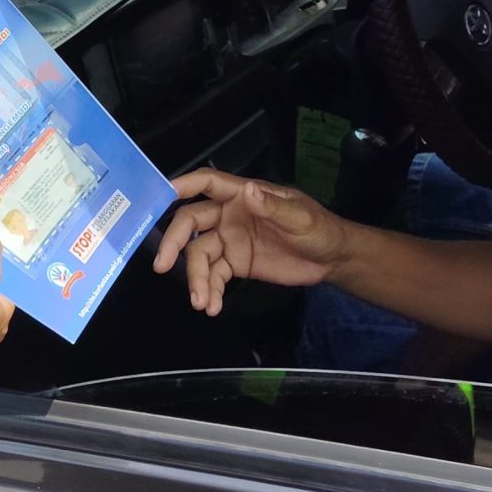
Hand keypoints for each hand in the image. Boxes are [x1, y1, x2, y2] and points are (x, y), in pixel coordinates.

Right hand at [153, 169, 349, 316]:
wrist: (330, 259)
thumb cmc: (318, 228)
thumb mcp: (300, 217)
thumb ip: (273, 207)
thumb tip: (248, 192)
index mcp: (243, 195)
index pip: (208, 184)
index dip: (184, 185)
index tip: (161, 196)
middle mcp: (229, 216)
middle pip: (191, 222)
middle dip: (175, 242)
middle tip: (162, 265)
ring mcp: (230, 241)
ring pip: (199, 255)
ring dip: (196, 279)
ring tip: (201, 302)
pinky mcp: (235, 264)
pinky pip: (214, 276)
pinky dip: (210, 291)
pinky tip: (212, 307)